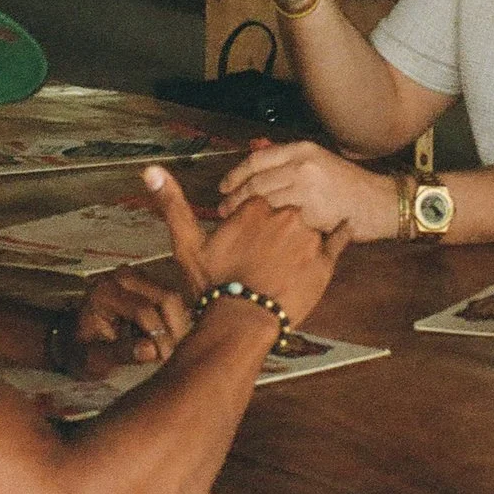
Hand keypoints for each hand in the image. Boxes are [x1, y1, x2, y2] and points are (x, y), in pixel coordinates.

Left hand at [70, 268, 192, 377]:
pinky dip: (176, 320)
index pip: (143, 310)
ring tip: (170, 349)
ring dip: (178, 325)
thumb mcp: (94, 358)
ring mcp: (138, 276)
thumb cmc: (83, 349)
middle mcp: (123, 276)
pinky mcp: (150, 281)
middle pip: (167, 297)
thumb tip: (150, 350)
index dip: (159, 336)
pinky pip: (174, 299)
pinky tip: (167, 339)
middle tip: (174, 355)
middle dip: (176, 328)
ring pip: (175, 297)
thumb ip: (121, 353)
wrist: (76, 337)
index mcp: (104, 291)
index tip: (165, 359)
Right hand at [148, 165, 344, 328]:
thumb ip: (172, 203)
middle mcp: (284, 213)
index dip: (253, 220)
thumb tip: (150, 169)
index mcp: (254, 205)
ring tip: (293, 258)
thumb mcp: (187, 243)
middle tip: (268, 255)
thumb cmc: (214, 287)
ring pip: (309, 223)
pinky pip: (340, 238)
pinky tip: (343, 228)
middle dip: (278, 228)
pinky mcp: (326, 260)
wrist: (243, 324)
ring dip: (304, 234)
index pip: (259, 201)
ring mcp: (307, 236)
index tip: (250, 239)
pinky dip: (341, 232)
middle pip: (285, 210)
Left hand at [216, 141, 395, 242]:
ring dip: (246, 214)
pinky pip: (281, 221)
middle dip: (234, 198)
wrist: (380, 204)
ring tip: (235, 223)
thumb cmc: (349, 186)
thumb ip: (288, 161)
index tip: (223, 187)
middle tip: (222, 209)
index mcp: (302, 150)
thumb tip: (255, 154)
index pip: (257, 160)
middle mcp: (302, 165)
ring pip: (264, 202)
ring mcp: (307, 189)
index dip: (235, 174)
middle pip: (256, 182)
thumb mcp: (319, 162)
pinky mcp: (312, 213)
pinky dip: (266, 228)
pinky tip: (258, 234)